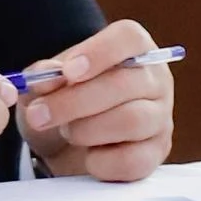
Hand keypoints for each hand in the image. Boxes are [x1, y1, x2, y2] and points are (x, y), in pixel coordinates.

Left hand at [15, 18, 173, 183]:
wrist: (66, 145)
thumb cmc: (63, 101)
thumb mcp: (46, 83)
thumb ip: (44, 76)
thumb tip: (45, 79)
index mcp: (133, 48)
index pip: (130, 38)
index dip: (99, 52)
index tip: (68, 71)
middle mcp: (155, 79)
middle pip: (124, 83)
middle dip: (74, 101)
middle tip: (39, 115)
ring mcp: (160, 118)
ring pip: (131, 120)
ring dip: (87, 130)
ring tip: (67, 132)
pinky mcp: (156, 154)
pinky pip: (133, 160)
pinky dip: (102, 162)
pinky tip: (88, 157)